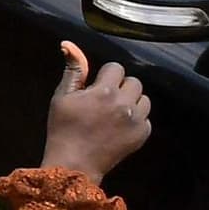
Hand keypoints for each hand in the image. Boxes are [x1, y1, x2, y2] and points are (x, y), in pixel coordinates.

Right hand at [39, 39, 153, 181]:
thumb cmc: (63, 129)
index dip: (105, 76)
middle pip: (133, 81)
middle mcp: (124, 104)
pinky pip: (147, 118)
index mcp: (104, 91)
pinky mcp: (142, 135)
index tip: (96, 87)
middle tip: (105, 100)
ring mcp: (136, 121)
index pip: (116, 68)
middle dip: (120, 87)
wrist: (75, 164)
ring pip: (144, 99)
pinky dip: (136, 120)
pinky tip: (120, 126)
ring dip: (132, 102)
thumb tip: (69, 46)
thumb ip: (73, 71)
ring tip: (116, 112)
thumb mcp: (62, 97)